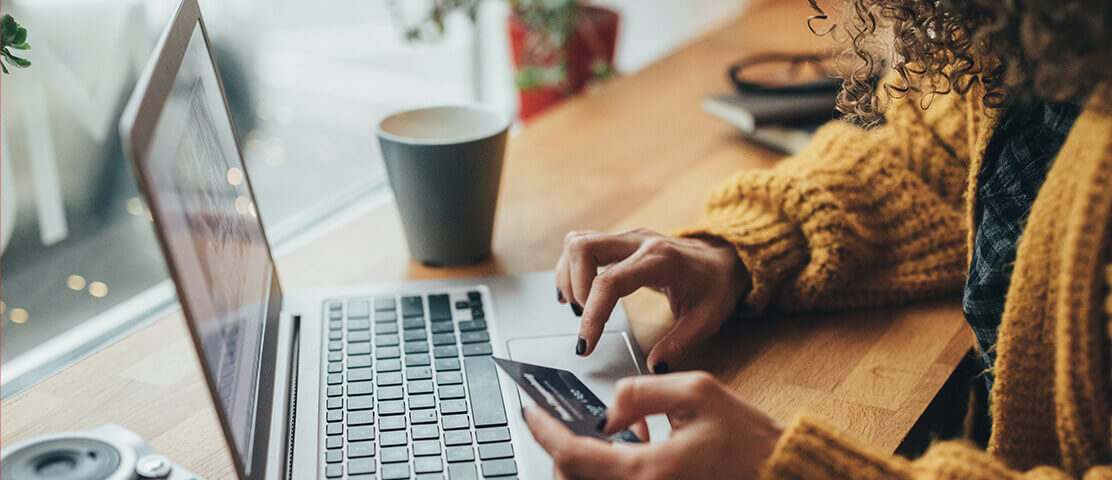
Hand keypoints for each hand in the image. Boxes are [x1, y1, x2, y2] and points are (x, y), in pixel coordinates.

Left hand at [523, 371, 782, 479]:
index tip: (530, 410)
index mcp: (646, 472)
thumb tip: (611, 410)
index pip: (571, 455)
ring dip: (589, 461)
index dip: (544, 430)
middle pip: (573, 478)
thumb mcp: (697, 393)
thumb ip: (641, 391)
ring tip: (620, 432)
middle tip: (574, 420)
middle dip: (565, 448)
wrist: (785, 478)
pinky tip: (637, 447)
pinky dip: (611, 470)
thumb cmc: (751, 443)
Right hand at [555, 229, 749, 371]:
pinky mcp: (619, 242)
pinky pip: (582, 245)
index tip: (586, 344)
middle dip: (574, 287)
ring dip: (569, 276)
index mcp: (660, 260)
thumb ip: (680, 344)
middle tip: (585, 318)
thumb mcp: (707, 320)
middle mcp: (639, 242)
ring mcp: (627, 238)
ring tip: (580, 307)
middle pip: (583, 247)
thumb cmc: (715, 286)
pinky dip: (571, 269)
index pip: (610, 282)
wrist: (723, 259)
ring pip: (577, 242)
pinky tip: (576, 293)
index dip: (593, 314)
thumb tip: (654, 367)